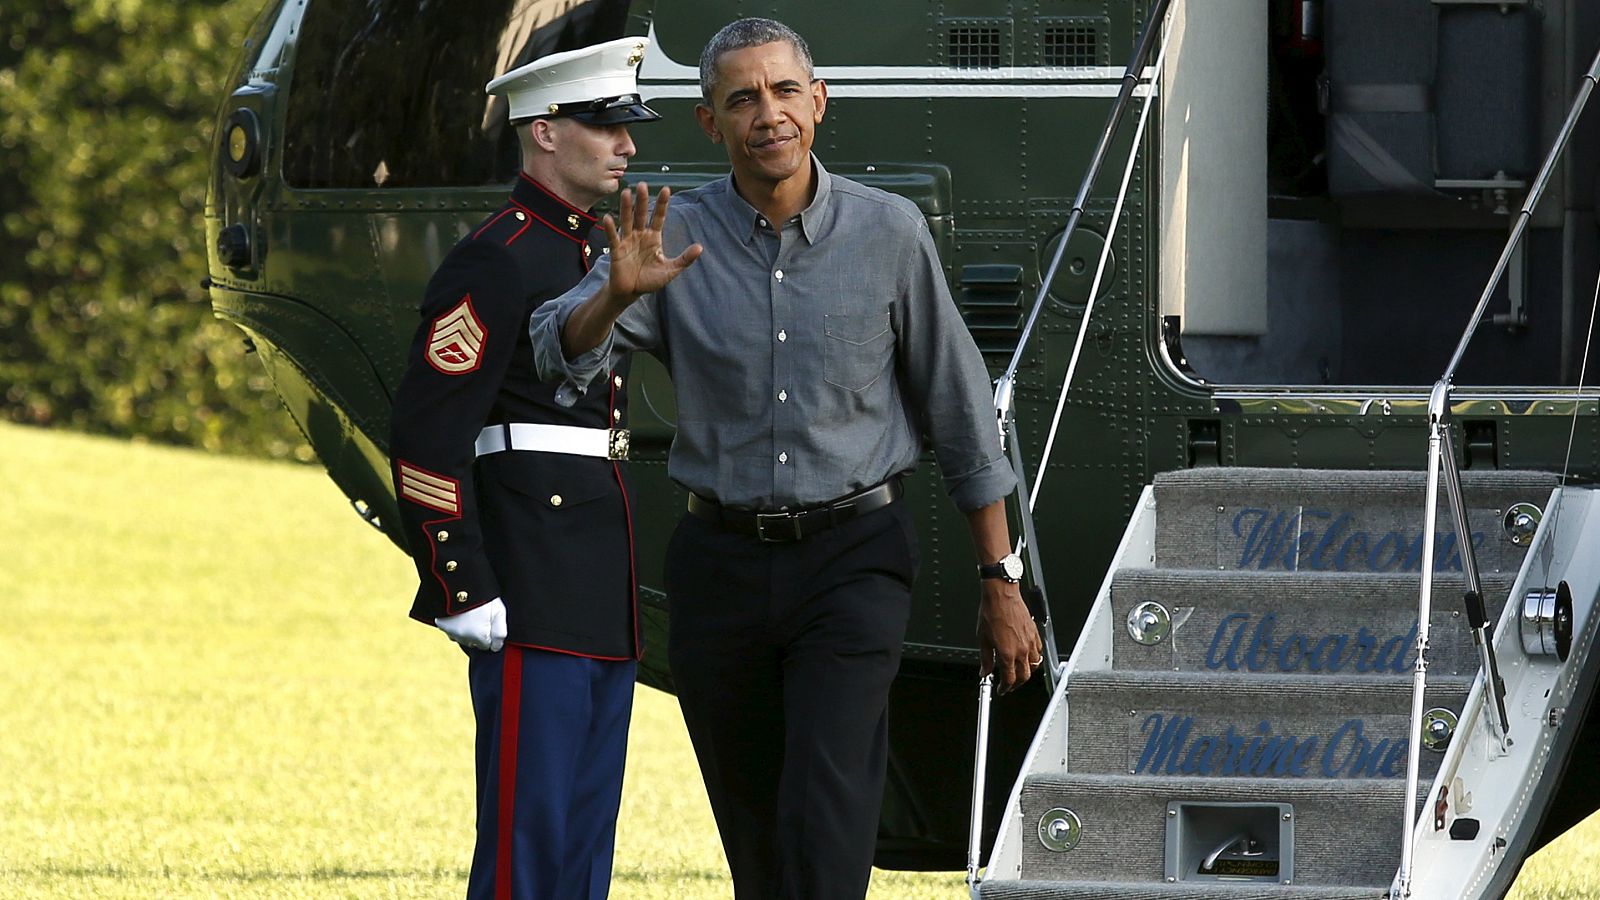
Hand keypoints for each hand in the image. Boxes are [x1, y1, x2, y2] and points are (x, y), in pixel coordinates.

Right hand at [435, 598, 506, 651]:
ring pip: (462, 638)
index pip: (488, 646)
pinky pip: (450, 631)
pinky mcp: (441, 624)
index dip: (491, 634)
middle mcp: (464, 638)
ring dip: (466, 631)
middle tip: (480, 615)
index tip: (490, 621)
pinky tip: (460, 614)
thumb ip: (500, 633)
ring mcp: (451, 632)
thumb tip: (496, 647)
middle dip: (478, 634)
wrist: (461, 581)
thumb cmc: (484, 596)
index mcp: (479, 637)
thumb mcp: (499, 612)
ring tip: (471, 613)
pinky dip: (455, 626)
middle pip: (474, 643)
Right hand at [600, 182, 702, 302]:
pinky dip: (611, 228)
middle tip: (642, 185)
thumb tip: (700, 247)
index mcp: (653, 237)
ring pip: (627, 221)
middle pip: (641, 214)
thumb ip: (684, 259)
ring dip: (626, 207)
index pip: (659, 217)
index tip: (666, 189)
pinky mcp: (616, 250)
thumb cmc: (649, 280)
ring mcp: (627, 241)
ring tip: (626, 193)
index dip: (662, 204)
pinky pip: (614, 237)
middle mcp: (640, 235)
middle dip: (642, 200)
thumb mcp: (670, 270)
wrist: (631, 292)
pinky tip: (609, 218)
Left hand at [977, 581, 1043, 694]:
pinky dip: (1034, 657)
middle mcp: (1021, 650)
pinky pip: (1038, 651)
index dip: (1005, 688)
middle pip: (1024, 676)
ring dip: (1027, 671)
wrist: (1001, 595)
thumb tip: (984, 671)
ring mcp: (1030, 642)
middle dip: (1017, 684)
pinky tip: (1027, 655)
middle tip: (1009, 684)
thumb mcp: (983, 639)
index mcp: (1007, 653)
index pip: (1009, 679)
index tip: (1002, 689)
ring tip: (1019, 671)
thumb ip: (985, 659)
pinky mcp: (1034, 633)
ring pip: (1034, 665)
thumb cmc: (991, 613)